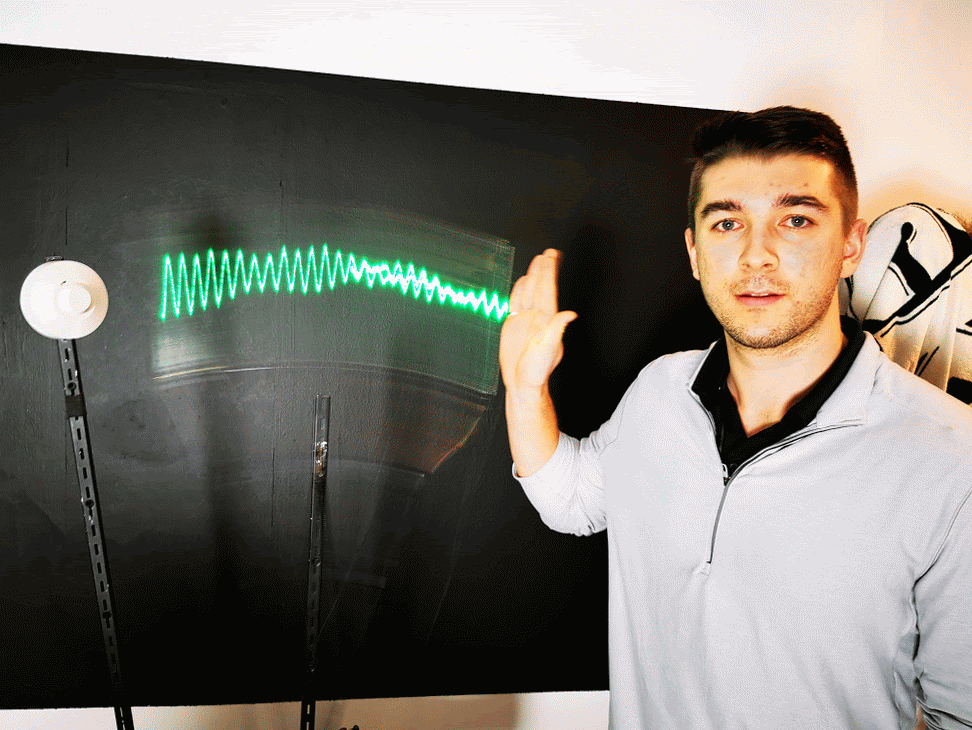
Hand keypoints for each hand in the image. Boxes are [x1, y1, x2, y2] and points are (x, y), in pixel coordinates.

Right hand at [500, 249, 577, 392]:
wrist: (522, 383)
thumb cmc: (537, 371)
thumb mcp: (549, 350)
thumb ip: (557, 330)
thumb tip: (570, 314)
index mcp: (546, 320)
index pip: (548, 290)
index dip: (550, 273)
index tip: (552, 257)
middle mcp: (537, 317)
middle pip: (540, 287)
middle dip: (544, 269)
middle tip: (548, 253)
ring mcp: (525, 320)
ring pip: (529, 292)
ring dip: (533, 276)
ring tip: (538, 262)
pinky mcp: (513, 325)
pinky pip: (516, 303)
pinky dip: (519, 291)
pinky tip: (522, 282)